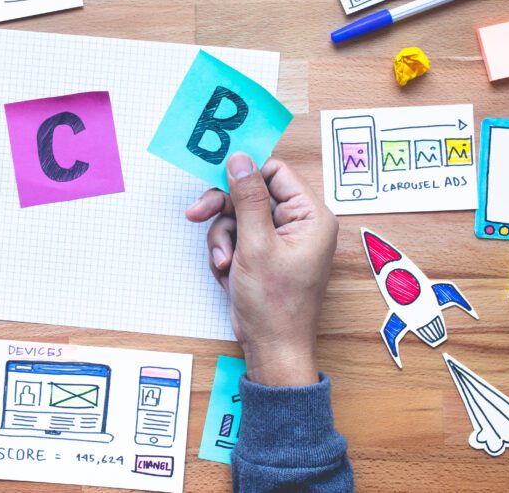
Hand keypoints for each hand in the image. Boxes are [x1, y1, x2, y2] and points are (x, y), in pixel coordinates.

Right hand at [186, 153, 337, 386]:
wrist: (270, 348)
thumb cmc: (274, 304)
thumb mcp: (255, 245)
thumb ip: (247, 198)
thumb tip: (240, 159)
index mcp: (310, 217)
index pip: (276, 173)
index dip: (245, 172)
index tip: (215, 174)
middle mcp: (298, 224)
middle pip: (251, 193)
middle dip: (224, 209)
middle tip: (198, 213)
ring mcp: (278, 240)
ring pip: (237, 215)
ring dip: (222, 235)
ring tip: (224, 262)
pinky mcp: (262, 254)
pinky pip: (236, 236)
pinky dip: (225, 250)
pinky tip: (226, 271)